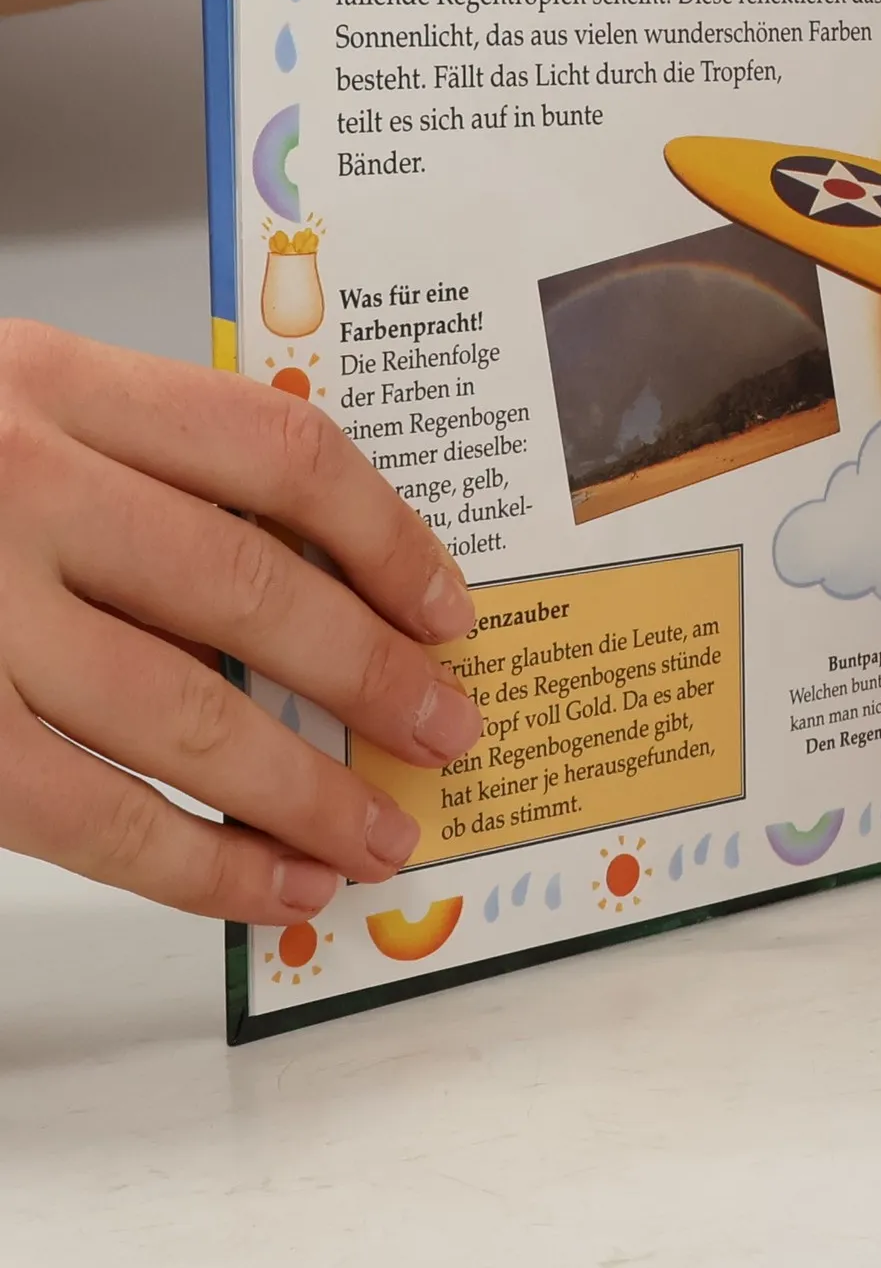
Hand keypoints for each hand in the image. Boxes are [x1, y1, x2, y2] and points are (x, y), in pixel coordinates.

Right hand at [0, 321, 481, 923]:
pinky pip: (81, 814)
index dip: (389, 537)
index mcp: (56, 379)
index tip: (450, 606)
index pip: (281, 453)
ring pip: (178, 715)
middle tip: (448, 731)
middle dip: (371, 677)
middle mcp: (15, 482)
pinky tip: (267, 888)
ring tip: (382, 835)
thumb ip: (142, 456)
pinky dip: (192, 862)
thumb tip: (320, 569)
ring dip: (302, 791)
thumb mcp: (15, 400)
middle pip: (248, 590)